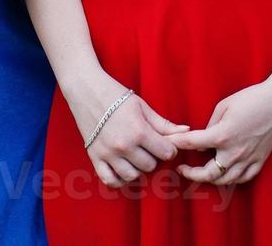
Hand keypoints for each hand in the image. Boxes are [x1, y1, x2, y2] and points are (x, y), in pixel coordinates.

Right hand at [73, 79, 189, 187]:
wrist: (86, 90)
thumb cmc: (116, 95)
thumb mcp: (142, 106)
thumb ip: (163, 123)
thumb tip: (185, 131)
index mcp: (139, 131)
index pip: (166, 153)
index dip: (169, 149)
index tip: (164, 143)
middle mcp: (124, 146)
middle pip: (150, 166)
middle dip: (153, 157)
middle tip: (148, 147)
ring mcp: (108, 154)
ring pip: (132, 176)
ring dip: (138, 168)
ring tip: (136, 157)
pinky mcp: (94, 158)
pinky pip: (110, 180)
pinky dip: (118, 180)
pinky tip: (123, 169)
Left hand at [170, 79, 271, 185]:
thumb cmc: (252, 98)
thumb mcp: (224, 105)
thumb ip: (210, 124)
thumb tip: (202, 138)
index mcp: (223, 135)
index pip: (192, 144)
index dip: (177, 144)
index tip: (168, 144)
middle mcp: (234, 152)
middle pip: (208, 174)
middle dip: (191, 173)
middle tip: (182, 168)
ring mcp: (248, 158)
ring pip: (225, 180)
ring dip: (210, 179)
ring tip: (201, 173)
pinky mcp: (260, 160)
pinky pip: (243, 178)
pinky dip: (232, 179)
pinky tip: (226, 174)